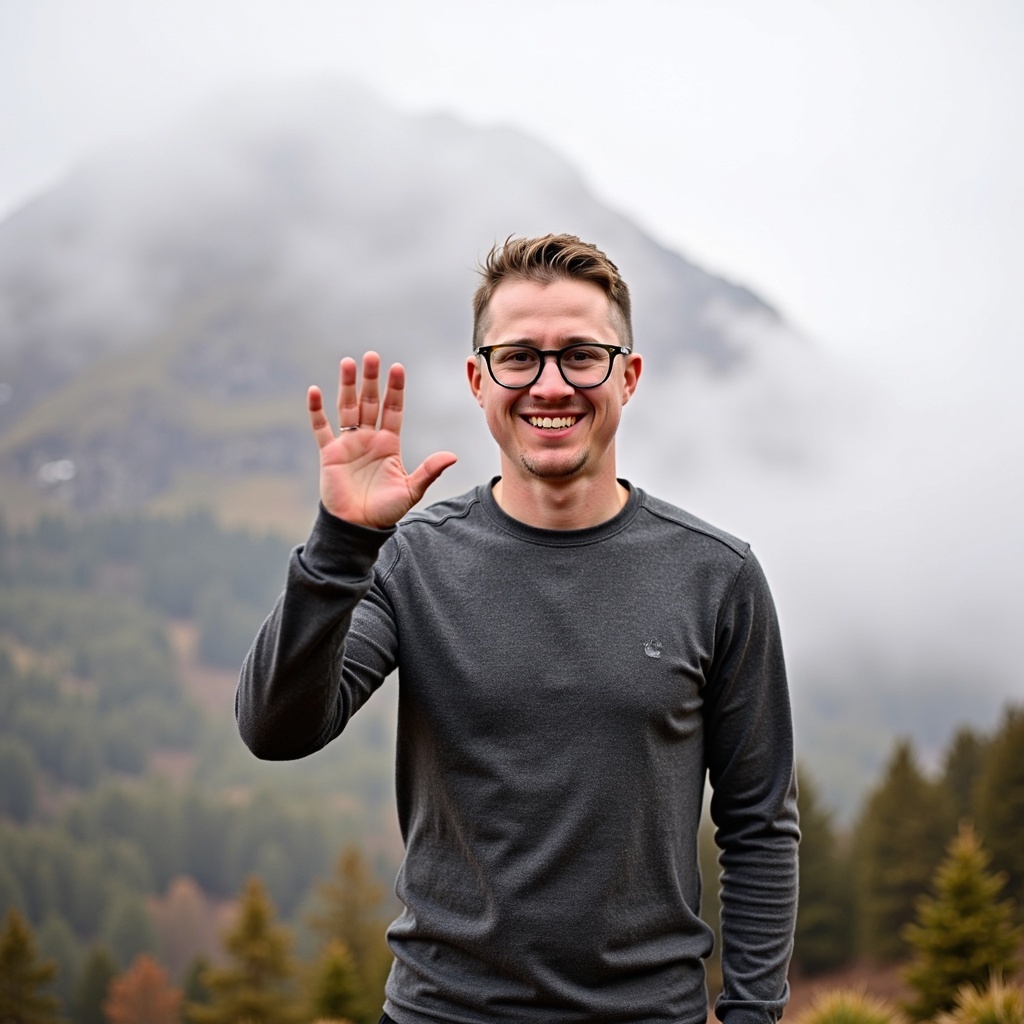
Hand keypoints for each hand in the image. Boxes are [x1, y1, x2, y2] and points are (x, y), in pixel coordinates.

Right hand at [308, 352, 456, 527]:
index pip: (393, 410)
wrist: (358, 526)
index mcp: (389, 444)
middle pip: (370, 402)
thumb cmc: (385, 511)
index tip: (397, 368)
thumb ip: (429, 471)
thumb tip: (452, 456)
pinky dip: (317, 411)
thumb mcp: (411, 490)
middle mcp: (369, 439)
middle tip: (371, 356)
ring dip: (346, 386)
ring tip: (347, 363)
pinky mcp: (329, 453)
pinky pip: (321, 428)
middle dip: (371, 379)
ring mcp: (348, 444)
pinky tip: (315, 391)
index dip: (395, 389)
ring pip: (347, 408)